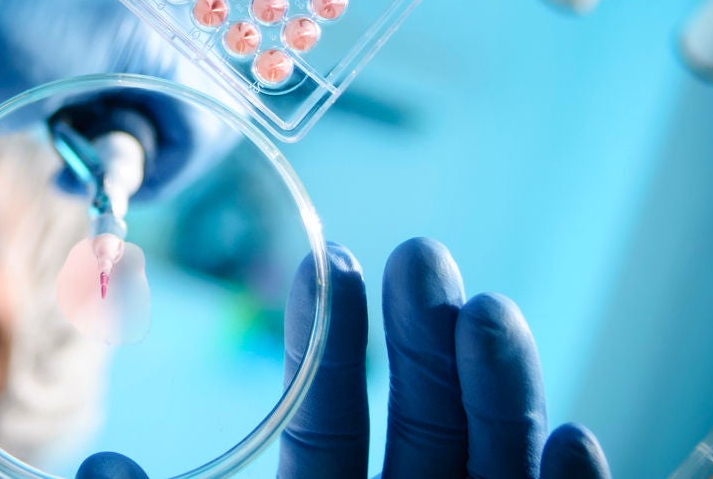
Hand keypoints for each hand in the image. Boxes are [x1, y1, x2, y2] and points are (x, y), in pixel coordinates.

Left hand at [280, 238, 610, 478]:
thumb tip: (136, 470)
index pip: (325, 431)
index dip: (328, 348)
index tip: (331, 259)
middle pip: (425, 423)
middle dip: (426, 336)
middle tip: (421, 254)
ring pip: (498, 457)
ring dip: (503, 384)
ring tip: (491, 313)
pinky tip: (576, 441)